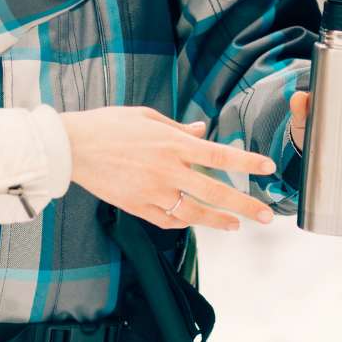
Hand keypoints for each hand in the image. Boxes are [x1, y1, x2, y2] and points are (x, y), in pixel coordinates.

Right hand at [63, 107, 277, 231]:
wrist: (72, 147)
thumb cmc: (108, 125)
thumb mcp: (147, 116)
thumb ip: (179, 128)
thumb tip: (203, 131)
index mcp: (172, 144)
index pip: (219, 156)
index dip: (246, 163)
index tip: (268, 168)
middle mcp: (167, 170)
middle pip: (214, 191)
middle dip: (245, 205)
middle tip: (267, 216)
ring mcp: (152, 192)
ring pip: (194, 212)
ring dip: (219, 220)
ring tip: (236, 225)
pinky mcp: (137, 207)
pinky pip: (168, 220)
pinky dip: (184, 221)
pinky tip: (196, 221)